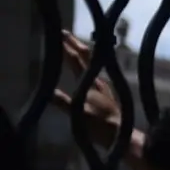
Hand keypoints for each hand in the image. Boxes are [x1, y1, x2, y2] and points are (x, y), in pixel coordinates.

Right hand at [52, 31, 123, 146]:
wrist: (121, 135)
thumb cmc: (100, 126)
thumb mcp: (79, 114)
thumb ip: (64, 103)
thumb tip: (48, 92)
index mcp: (90, 83)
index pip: (76, 59)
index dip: (67, 46)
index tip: (58, 34)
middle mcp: (98, 81)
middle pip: (86, 57)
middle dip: (74, 44)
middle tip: (64, 33)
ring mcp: (103, 87)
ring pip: (91, 64)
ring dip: (81, 53)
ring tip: (73, 46)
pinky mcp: (105, 94)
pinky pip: (94, 73)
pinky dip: (87, 65)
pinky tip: (86, 69)